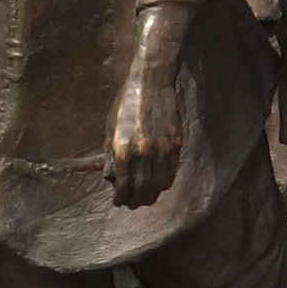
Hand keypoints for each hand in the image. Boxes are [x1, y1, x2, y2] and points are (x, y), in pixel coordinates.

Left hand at [107, 80, 186, 208]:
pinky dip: (164, 182)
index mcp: (122, 149)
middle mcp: (142, 153)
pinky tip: (158, 183)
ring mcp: (162, 150)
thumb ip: (110, 155)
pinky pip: (171, 172)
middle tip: (131, 204)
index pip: (122, 186)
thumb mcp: (110, 128)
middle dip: (135, 201)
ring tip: (145, 197)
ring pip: (158, 185)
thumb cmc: (126, 103)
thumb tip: (112, 177)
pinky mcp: (176, 144)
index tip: (118, 201)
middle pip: (141, 190)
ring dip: (150, 195)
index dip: (120, 198)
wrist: (151, 83)